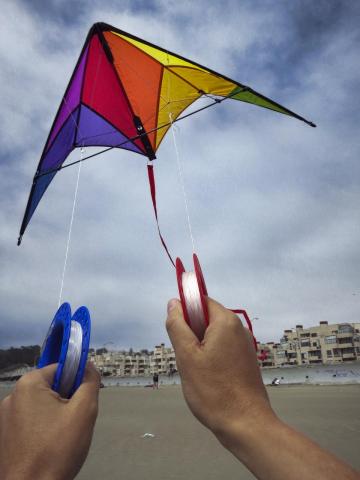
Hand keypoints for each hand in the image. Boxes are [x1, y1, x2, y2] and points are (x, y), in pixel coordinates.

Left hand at [0, 362, 99, 479]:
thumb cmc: (57, 449)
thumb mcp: (84, 410)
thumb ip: (90, 382)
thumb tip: (89, 366)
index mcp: (29, 384)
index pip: (62, 369)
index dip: (79, 382)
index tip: (86, 400)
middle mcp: (13, 396)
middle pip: (53, 388)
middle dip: (69, 401)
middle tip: (76, 423)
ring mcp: (7, 417)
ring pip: (44, 407)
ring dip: (58, 416)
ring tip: (64, 438)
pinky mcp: (6, 435)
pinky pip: (33, 422)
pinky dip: (45, 429)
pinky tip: (51, 447)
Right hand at [167, 297, 359, 479]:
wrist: (246, 424)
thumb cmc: (214, 391)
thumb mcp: (187, 356)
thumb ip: (177, 326)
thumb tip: (173, 304)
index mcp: (226, 322)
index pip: (201, 301)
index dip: (185, 313)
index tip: (177, 334)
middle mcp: (239, 329)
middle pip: (207, 318)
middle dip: (191, 334)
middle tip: (186, 357)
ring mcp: (244, 345)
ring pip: (213, 336)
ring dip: (199, 348)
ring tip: (197, 372)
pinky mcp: (245, 360)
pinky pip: (222, 349)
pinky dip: (211, 358)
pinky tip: (208, 378)